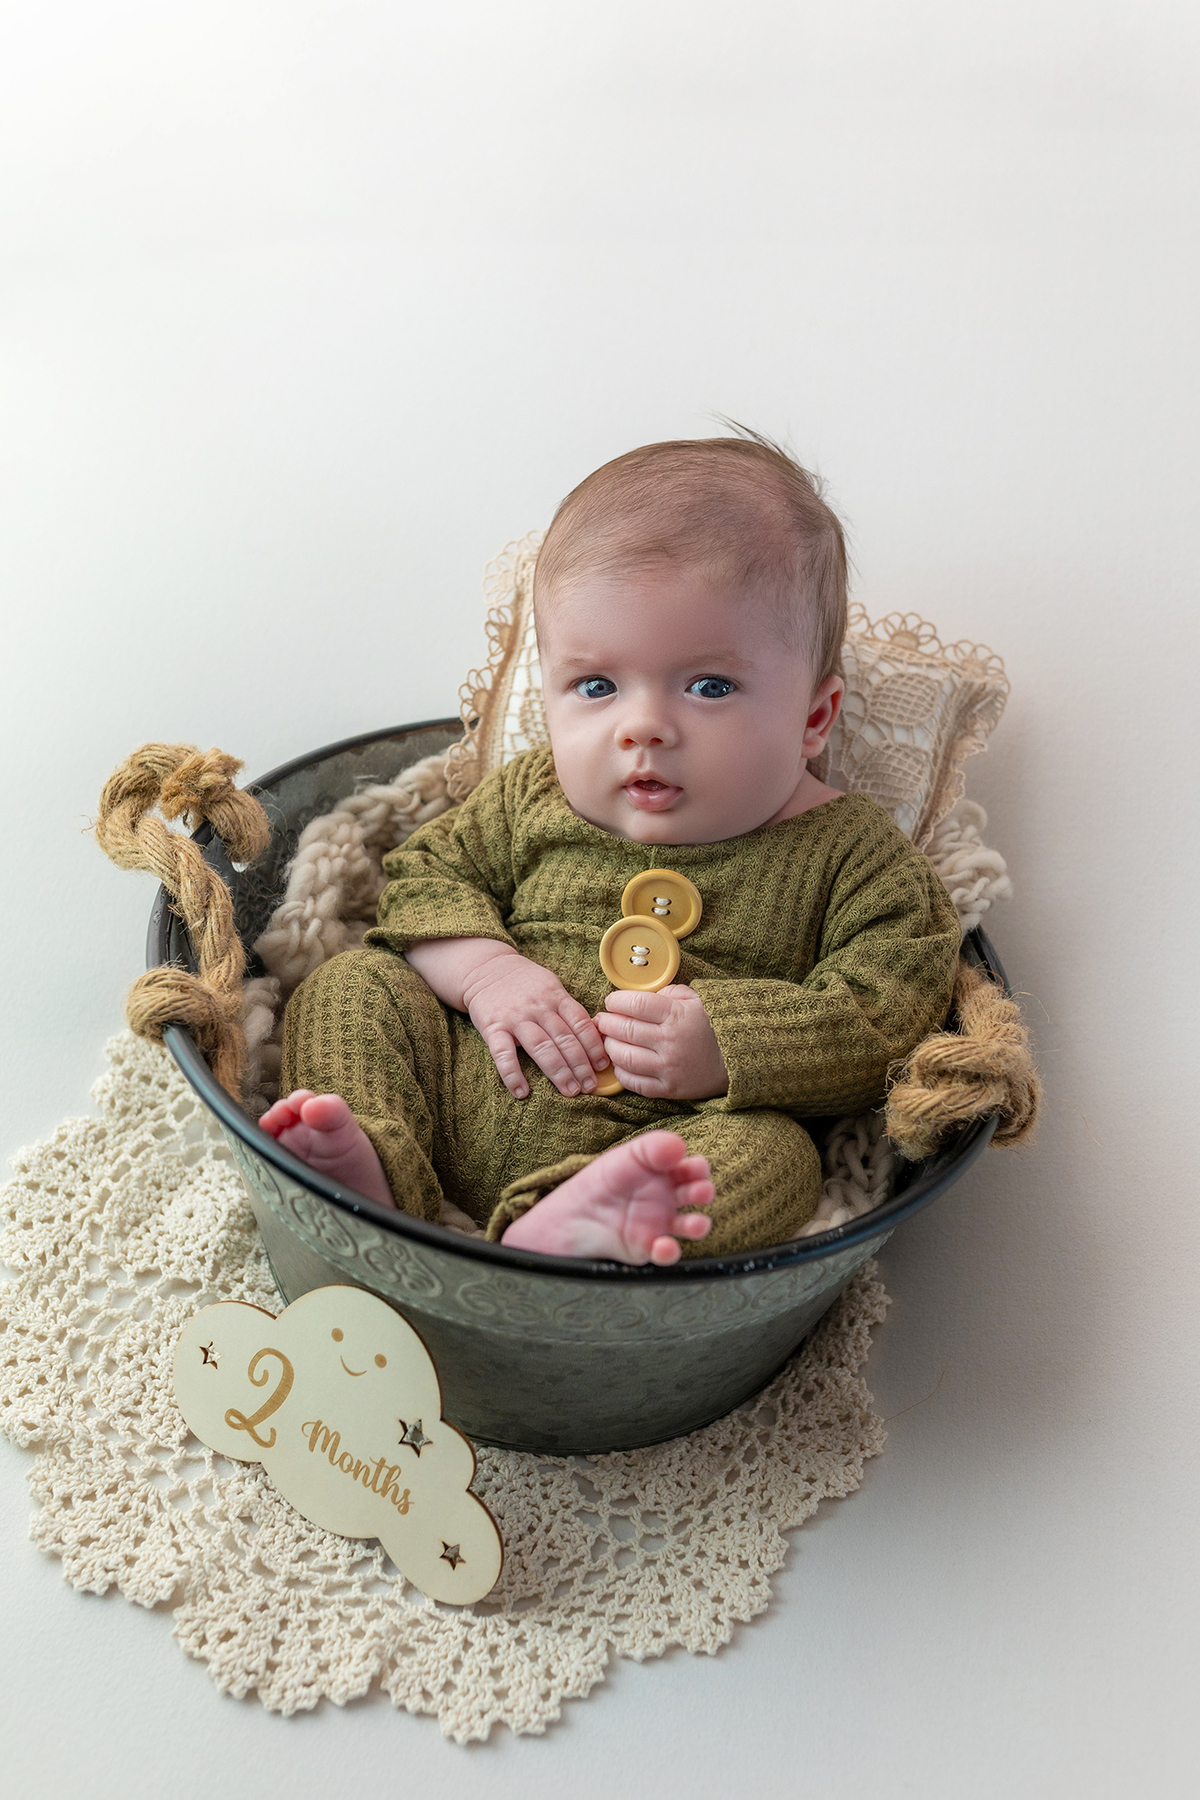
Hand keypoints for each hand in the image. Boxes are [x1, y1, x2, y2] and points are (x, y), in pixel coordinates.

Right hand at [460, 950, 611, 1099]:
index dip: (594, 1046)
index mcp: (555, 996)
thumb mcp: (550, 986)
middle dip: (580, 1065)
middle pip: (564, 1039)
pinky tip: (522, 1093)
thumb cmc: (524, 981)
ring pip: (541, 1048)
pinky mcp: (493, 1028)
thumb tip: (595, 1035)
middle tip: (590, 1086)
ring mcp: (515, 1018)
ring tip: (570, 1091)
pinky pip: (503, 1055)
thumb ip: (568, 1008)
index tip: (603, 1065)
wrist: (484, 968)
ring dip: (558, 1072)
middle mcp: (538, 1007)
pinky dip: (512, 1075)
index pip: (581, 1023)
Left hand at [594, 985, 727, 1100]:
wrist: (742, 1058)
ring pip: (623, 1057)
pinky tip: (621, 1062)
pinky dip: (621, 1072)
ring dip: (610, 1047)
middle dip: (606, 1023)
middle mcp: (670, 1042)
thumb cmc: (715, 1025)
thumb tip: (638, 1000)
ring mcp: (669, 1068)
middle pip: (623, 1030)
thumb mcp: (696, 999)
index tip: (611, 1001)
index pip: (634, 1004)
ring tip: (610, 1040)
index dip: (615, 1001)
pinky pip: (634, 1083)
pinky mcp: (670, 1089)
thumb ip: (666, 994)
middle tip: (601, 1020)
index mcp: (676, 1016)